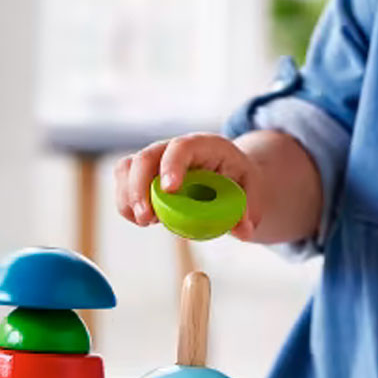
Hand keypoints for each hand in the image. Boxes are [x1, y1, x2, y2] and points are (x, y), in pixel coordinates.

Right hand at [114, 133, 265, 239]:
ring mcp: (157, 160)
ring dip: (128, 197)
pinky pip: (125, 183)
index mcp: (206, 146)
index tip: (170, 190)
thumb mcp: (253, 192)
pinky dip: (126, 204)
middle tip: (147, 219)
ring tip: (146, 222)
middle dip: (140, 188)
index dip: (173, 165)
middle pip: (147, 157)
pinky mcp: (145, 175)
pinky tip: (143, 220)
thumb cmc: (240, 181)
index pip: (184, 147)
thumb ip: (250, 211)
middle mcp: (176, 148)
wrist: (230, 176)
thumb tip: (244, 231)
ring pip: (128, 168)